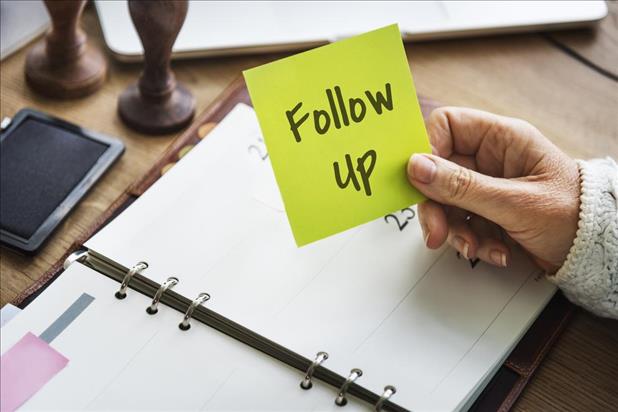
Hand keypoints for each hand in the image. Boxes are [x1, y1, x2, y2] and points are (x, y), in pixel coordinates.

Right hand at [407, 107, 579, 272]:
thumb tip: (416, 167)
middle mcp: (490, 159)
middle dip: (436, 205)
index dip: (427, 149)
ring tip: (475, 247)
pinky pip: (461, 221)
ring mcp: (487, 186)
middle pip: (439, 171)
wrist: (595, 251)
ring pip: (446, 201)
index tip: (419, 180)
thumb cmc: (575, 215)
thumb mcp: (515, 202)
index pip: (446, 126)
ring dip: (454, 229)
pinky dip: (471, 240)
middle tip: (437, 232)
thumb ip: (462, 186)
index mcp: (502, 138)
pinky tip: (493, 251)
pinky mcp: (487, 211)